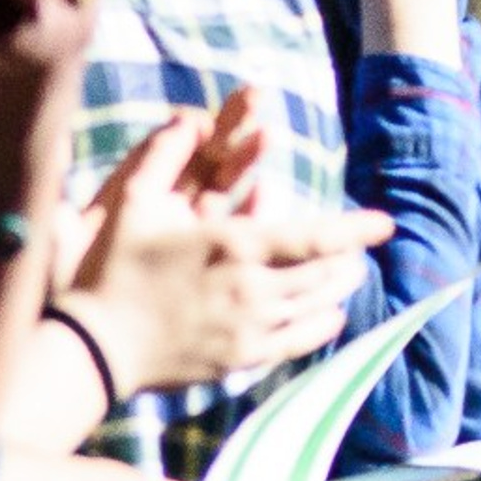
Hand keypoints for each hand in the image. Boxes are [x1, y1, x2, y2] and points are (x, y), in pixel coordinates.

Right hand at [67, 115, 388, 392]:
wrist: (95, 349)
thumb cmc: (114, 269)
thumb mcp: (132, 201)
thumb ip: (164, 155)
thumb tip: (188, 118)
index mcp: (233, 246)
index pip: (313, 237)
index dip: (354, 229)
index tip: (384, 222)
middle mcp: (250, 290)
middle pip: (322, 274)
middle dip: (349, 258)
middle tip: (364, 246)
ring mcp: (247, 331)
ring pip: (313, 308)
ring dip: (338, 289)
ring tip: (351, 274)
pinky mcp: (238, 361)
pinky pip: (295, 345)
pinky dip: (320, 328)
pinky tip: (330, 318)